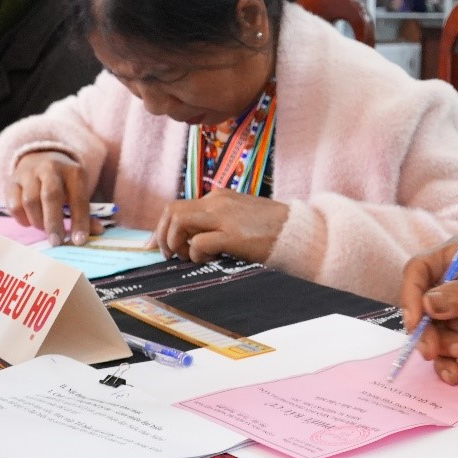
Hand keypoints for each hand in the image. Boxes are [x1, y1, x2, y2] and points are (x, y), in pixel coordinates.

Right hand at [9, 151, 101, 245]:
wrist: (40, 159)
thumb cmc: (64, 183)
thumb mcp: (78, 192)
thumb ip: (85, 212)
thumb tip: (98, 231)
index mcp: (73, 171)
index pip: (78, 198)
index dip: (80, 221)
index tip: (79, 241)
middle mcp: (50, 168)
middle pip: (51, 196)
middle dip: (54, 222)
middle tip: (56, 242)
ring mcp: (29, 173)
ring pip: (30, 201)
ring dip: (37, 221)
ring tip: (44, 229)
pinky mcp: (12, 181)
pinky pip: (14, 204)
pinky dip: (21, 218)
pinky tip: (29, 222)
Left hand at [152, 189, 289, 263]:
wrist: (299, 232)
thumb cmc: (271, 229)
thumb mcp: (241, 216)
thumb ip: (217, 220)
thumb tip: (191, 238)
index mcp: (219, 197)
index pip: (178, 207)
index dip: (163, 229)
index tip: (158, 247)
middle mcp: (218, 202)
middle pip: (172, 211)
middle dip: (163, 235)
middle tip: (169, 256)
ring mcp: (224, 217)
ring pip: (179, 222)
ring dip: (174, 243)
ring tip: (186, 258)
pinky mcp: (233, 236)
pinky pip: (198, 243)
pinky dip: (195, 254)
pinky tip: (208, 260)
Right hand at [398, 241, 457, 385]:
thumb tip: (427, 303)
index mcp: (456, 257)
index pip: (418, 270)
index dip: (410, 294)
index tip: (414, 321)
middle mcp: (449, 281)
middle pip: (419, 306)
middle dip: (426, 331)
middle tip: (433, 352)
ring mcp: (454, 309)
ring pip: (430, 331)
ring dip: (440, 347)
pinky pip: (444, 348)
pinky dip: (446, 362)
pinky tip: (454, 373)